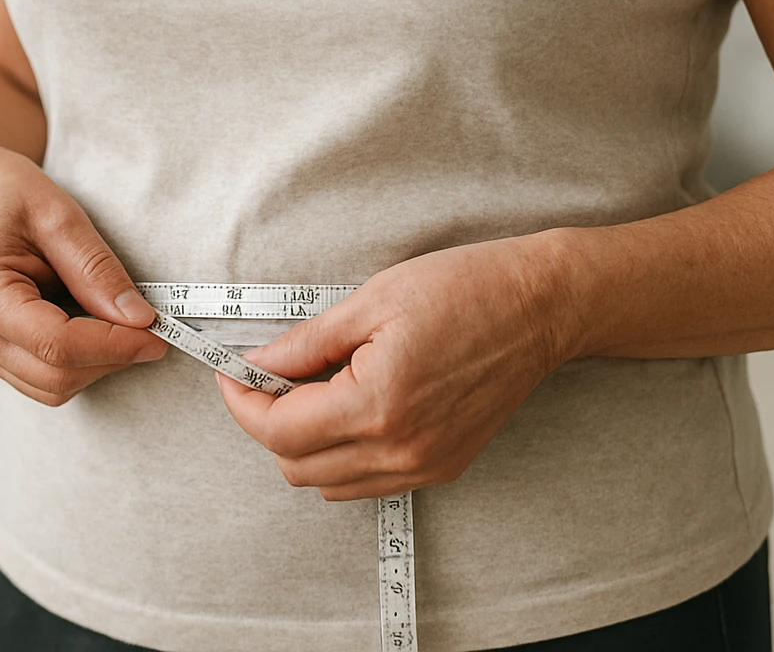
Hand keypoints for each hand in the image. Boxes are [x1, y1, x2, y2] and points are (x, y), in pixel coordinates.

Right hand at [0, 140, 165, 405]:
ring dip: (95, 363)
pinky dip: (76, 359)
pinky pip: (39, 375)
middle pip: (54, 376)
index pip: (57, 345)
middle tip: (150, 327)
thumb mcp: (59, 214)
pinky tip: (89, 323)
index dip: (114, 346)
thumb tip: (138, 319)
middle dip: (110, 358)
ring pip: (49, 386)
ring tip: (117, 319)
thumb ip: (97, 270)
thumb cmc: (2, 190)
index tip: (157, 335)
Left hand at [216, 237, 575, 499]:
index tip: (232, 374)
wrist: (541, 307)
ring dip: (303, 444)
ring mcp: (424, 465)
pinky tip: (349, 405)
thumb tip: (256, 365)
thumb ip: (305, 343)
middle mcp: (401, 449)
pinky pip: (367, 480)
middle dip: (268, 423)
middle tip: (269, 375)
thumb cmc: (464, 289)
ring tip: (313, 388)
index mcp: (378, 404)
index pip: (279, 431)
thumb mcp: (370, 301)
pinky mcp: (442, 467)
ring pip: (328, 483)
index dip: (242, 403)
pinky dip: (341, 454)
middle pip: (295, 466)